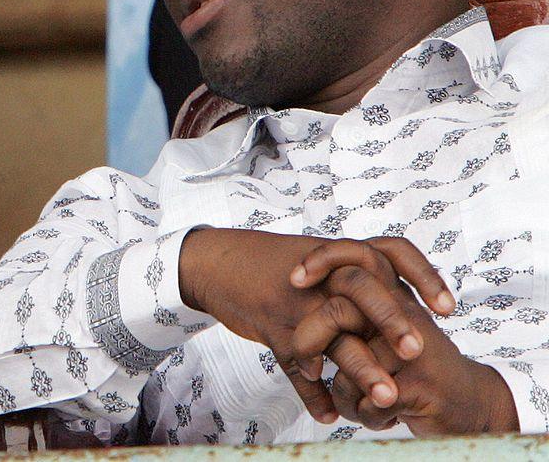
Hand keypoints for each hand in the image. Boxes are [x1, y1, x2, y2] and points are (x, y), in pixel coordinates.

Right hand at [179, 230, 454, 423]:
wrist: (216, 263)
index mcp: (338, 256)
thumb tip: (391, 293)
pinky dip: (312, 393)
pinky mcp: (274, 328)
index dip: (424, 276)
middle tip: (416, 352)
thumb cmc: (267, 264)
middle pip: (364, 288)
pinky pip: (296, 364)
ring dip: (361, 369)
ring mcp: (298, 303)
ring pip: (334, 334)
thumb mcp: (312, 260)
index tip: (448, 310)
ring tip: (386, 398)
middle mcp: (322, 277)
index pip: (391, 252)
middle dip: (393, 320)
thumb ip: (349, 277)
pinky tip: (326, 413)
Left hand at [292, 264, 517, 435]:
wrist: (472, 405)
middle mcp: (405, 313)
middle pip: (339, 311)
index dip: (323, 258)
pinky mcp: (420, 386)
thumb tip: (298, 301)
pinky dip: (365, 416)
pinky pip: (369, 402)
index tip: (293, 281)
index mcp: (394, 295)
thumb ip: (349, 315)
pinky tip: (382, 418)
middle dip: (308, 341)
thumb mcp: (384, 332)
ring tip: (354, 404)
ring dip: (344, 395)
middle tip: (308, 368)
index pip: (358, 254)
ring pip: (349, 367)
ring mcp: (414, 349)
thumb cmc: (417, 368)